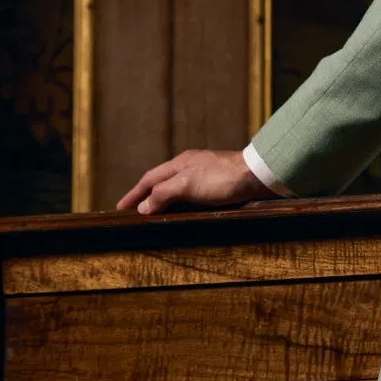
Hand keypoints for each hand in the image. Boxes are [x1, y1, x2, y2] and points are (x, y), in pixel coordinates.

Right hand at [117, 149, 271, 215]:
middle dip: (148, 198)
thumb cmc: (223, 178)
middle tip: (136, 213)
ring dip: (166, 202)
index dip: (135, 195)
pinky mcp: (221, 185)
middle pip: (163, 183)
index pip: (150, 179)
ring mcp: (207, 175)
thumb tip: (144, 206)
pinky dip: (183, 205)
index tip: (121, 208)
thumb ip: (164, 194)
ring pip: (178, 190)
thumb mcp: (187, 185)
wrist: (259, 176)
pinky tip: (186, 214)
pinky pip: (193, 196)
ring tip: (156, 216)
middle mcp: (192, 166)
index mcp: (181, 163)